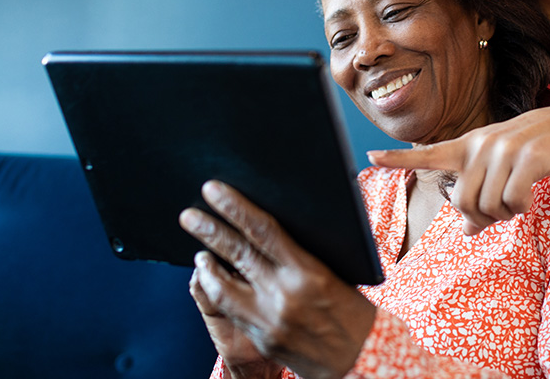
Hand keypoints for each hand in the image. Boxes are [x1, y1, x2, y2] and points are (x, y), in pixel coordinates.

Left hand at [180, 182, 377, 378]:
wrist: (360, 359)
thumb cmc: (353, 311)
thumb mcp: (336, 273)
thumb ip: (303, 254)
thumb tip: (269, 229)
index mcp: (307, 272)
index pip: (263, 230)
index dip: (235, 207)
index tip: (213, 191)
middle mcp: (284, 295)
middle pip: (237, 254)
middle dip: (209, 231)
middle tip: (188, 216)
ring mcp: (269, 320)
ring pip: (223, 288)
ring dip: (207, 266)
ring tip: (199, 251)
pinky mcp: (262, 339)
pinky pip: (231, 311)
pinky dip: (218, 292)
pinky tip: (213, 281)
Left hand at [368, 104, 549, 234]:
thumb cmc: (526, 157)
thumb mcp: (498, 175)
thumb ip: (479, 200)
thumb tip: (467, 231)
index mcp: (467, 147)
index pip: (427, 154)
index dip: (398, 158)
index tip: (370, 156)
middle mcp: (480, 146)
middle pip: (462, 201)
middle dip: (481, 216)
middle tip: (501, 208)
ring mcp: (504, 150)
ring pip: (488, 205)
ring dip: (505, 214)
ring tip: (518, 198)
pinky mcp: (528, 157)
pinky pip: (512, 200)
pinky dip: (520, 208)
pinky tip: (529, 197)